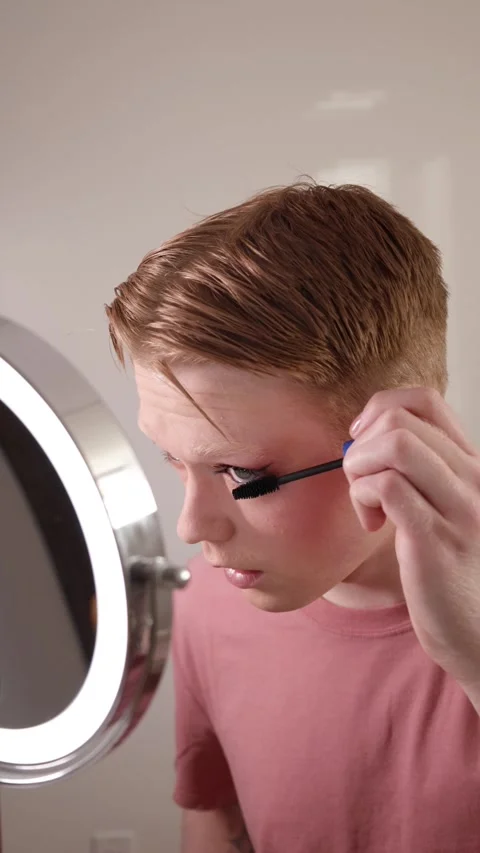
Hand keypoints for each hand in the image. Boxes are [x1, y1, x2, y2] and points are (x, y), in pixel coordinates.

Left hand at [343, 387, 479, 690]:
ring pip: (393, 444)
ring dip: (359, 467)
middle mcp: (473, 479)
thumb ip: (420, 474)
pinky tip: (372, 525)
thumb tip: (363, 442)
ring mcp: (458, 507)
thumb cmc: (451, 573)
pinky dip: (363, 497)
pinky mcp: (435, 538)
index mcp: (472, 466)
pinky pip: (386, 487)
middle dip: (360, 444)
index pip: (424, 401)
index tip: (363, 444)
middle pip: (399, 419)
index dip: (379, 409)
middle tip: (361, 482)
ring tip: (365, 502)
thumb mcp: (445, 510)